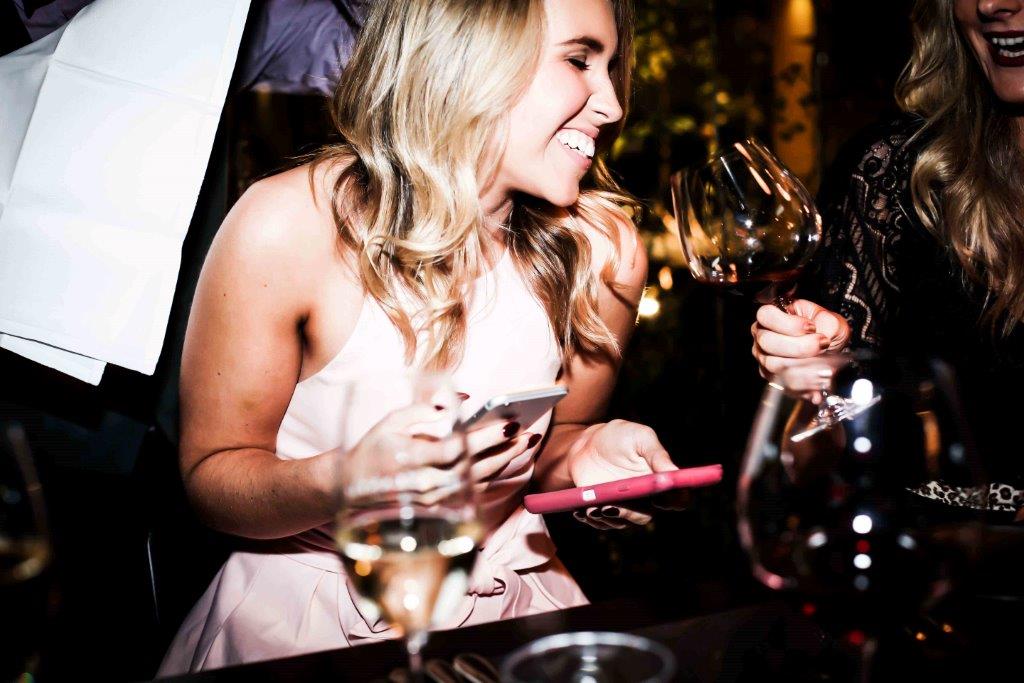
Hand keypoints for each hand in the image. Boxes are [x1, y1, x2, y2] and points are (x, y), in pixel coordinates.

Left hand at [565, 420, 686, 529]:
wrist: (587, 443)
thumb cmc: (619, 436)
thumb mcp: (640, 437)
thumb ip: (657, 454)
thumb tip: (674, 474)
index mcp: (661, 481)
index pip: (678, 499)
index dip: (674, 502)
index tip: (658, 497)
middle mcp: (646, 498)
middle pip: (646, 516)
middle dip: (629, 513)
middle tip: (612, 505)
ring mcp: (625, 506)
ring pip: (622, 523)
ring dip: (607, 517)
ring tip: (592, 506)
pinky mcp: (604, 510)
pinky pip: (602, 523)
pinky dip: (591, 518)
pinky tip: (580, 509)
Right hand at [751, 299, 849, 378]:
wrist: (831, 351)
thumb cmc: (825, 330)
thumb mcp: (830, 319)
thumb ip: (826, 324)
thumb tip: (821, 338)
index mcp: (771, 317)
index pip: (766, 315)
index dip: (789, 323)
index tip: (811, 327)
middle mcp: (763, 337)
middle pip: (768, 342)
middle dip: (799, 346)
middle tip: (821, 345)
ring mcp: (765, 359)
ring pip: (776, 365)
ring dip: (804, 365)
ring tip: (824, 362)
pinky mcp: (773, 378)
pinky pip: (785, 383)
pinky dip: (806, 383)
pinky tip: (819, 378)